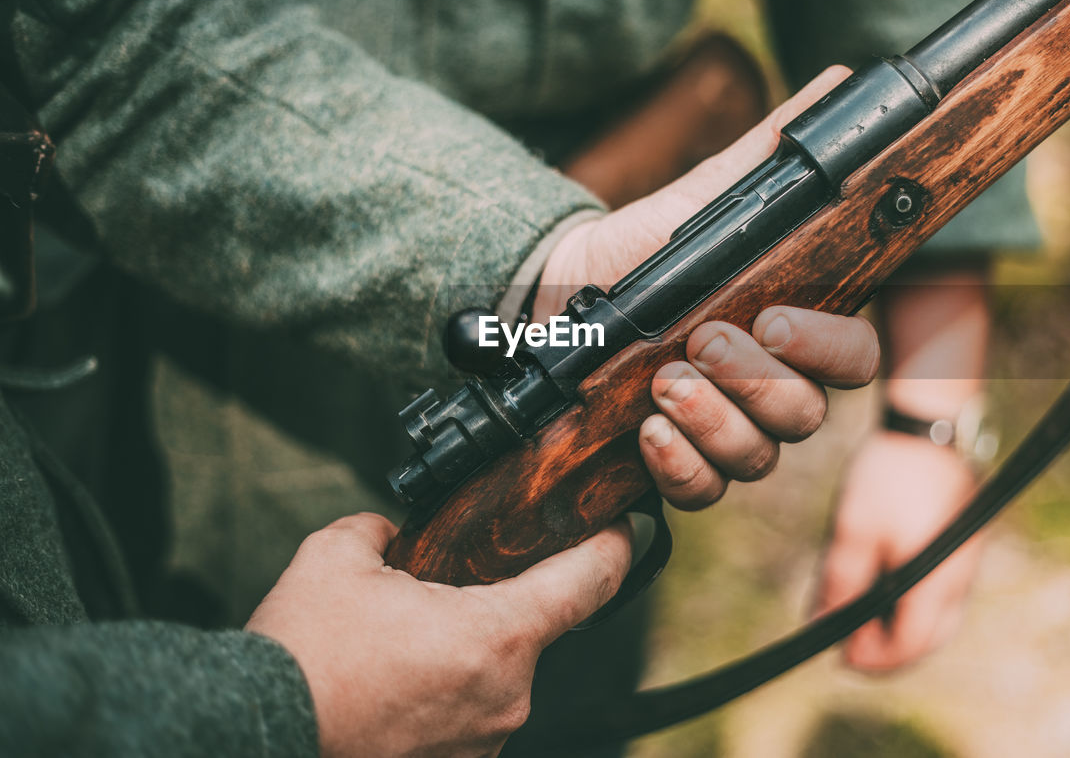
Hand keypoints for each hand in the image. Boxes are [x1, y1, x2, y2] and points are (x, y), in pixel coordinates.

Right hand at [246, 512, 630, 757]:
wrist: (253, 734)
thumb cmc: (302, 658)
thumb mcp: (337, 557)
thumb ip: (380, 528)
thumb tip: (390, 532)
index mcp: (498, 636)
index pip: (590, 582)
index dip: (614, 546)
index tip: (622, 528)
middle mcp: (507, 698)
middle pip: (529, 628)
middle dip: (489, 603)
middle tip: (436, 592)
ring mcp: (484, 743)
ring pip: (493, 675)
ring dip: (460, 654)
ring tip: (395, 649)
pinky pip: (467, 715)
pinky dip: (441, 693)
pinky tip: (391, 684)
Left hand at [538, 66, 879, 508]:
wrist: (562, 292)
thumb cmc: (647, 249)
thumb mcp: (707, 199)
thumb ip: (772, 152)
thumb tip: (840, 84)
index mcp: (794, 330)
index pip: (853, 360)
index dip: (828, 348)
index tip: (778, 318)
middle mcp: (771, 389)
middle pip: (806, 414)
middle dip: (758, 381)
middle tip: (706, 341)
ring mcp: (726, 431)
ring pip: (758, 457)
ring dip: (716, 422)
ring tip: (665, 381)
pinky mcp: (677, 463)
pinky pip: (701, 491)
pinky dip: (680, 467)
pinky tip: (647, 431)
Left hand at [817, 430, 982, 670]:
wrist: (928, 426)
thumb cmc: (889, 478)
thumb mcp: (852, 531)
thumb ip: (838, 585)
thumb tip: (822, 628)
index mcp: (934, 585)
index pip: (907, 647)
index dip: (870, 659)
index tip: (837, 654)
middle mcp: (959, 581)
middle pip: (926, 638)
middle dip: (885, 648)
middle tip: (845, 638)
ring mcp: (964, 562)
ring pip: (935, 616)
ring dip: (897, 623)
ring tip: (854, 607)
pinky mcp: (961, 544)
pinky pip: (939, 590)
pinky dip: (909, 599)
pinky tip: (878, 579)